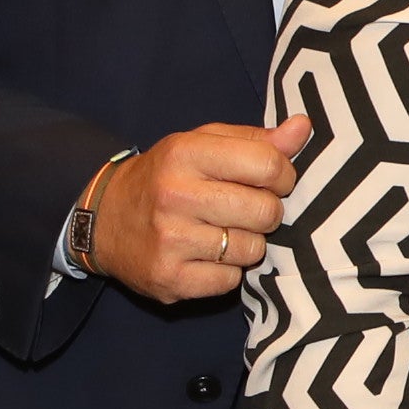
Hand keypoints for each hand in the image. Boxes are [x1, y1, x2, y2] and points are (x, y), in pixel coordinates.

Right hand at [90, 116, 311, 300]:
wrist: (104, 220)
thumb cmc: (167, 177)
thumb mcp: (203, 145)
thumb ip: (256, 138)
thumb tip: (304, 127)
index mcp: (186, 153)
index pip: (267, 164)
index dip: (283, 175)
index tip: (273, 180)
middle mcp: (175, 195)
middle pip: (266, 211)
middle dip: (267, 212)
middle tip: (246, 209)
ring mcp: (170, 240)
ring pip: (252, 249)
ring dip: (247, 243)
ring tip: (222, 232)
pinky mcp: (170, 279)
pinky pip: (231, 281)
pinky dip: (226, 271)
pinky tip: (206, 256)